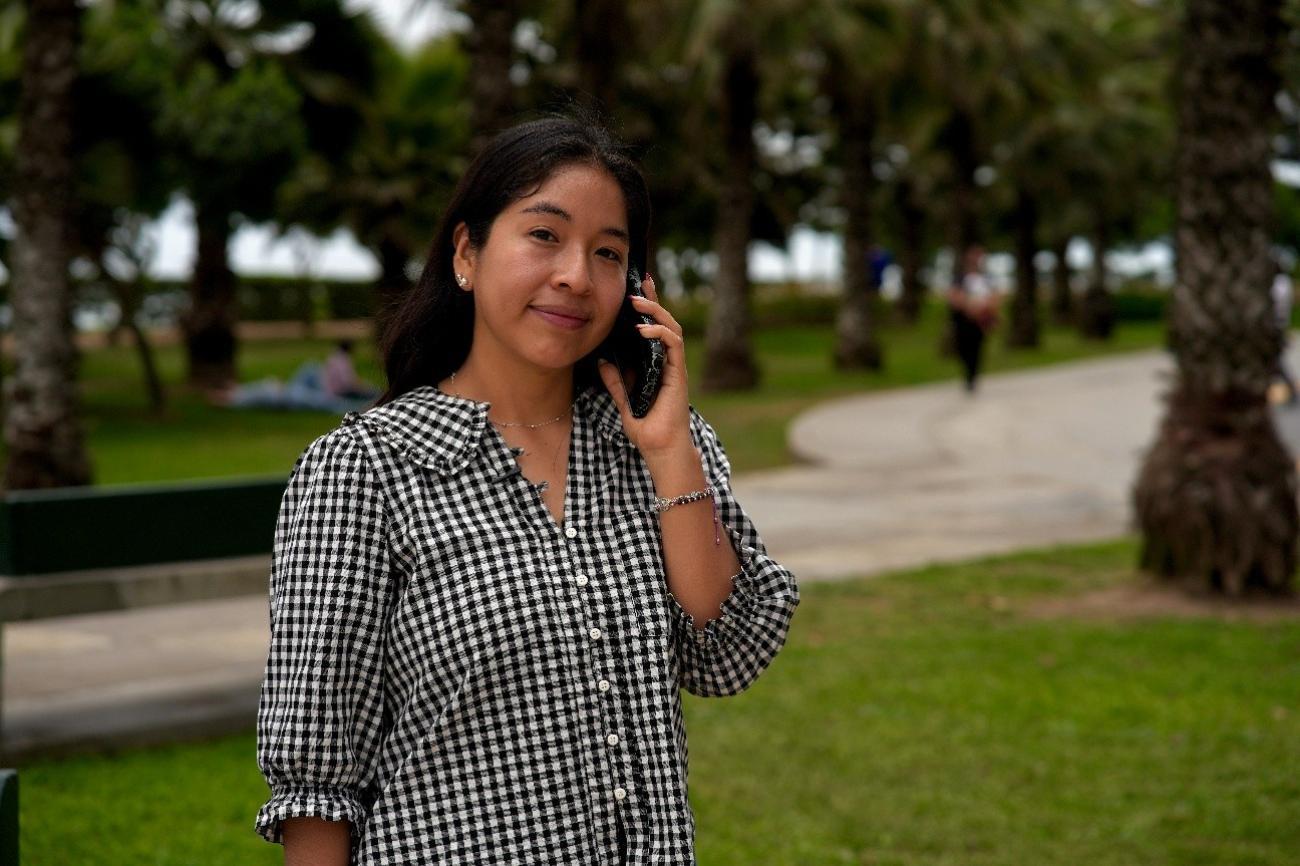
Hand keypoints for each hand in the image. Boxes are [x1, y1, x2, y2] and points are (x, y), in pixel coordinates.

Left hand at [596, 274, 692, 457]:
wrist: (660, 448)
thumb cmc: (646, 429)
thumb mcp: (623, 402)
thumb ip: (616, 382)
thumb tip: (603, 361)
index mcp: (657, 366)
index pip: (653, 330)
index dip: (647, 309)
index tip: (636, 289)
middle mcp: (668, 363)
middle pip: (665, 322)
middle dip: (653, 301)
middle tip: (641, 281)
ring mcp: (675, 367)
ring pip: (672, 328)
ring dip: (656, 312)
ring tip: (638, 301)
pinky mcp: (678, 374)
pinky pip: (673, 345)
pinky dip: (659, 333)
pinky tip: (642, 329)